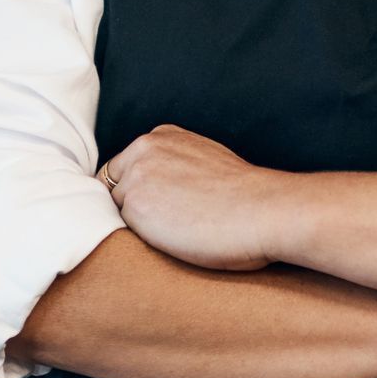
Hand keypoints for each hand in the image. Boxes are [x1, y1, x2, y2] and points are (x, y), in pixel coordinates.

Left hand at [97, 124, 289, 270]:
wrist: (260, 210)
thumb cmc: (244, 196)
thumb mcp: (205, 160)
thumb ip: (176, 165)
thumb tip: (162, 188)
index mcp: (162, 135)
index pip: (129, 165)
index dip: (140, 190)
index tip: (159, 209)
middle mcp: (143, 149)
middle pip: (116, 185)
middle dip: (132, 205)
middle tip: (164, 227)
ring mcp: (136, 176)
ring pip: (119, 208)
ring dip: (136, 224)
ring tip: (173, 235)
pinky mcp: (134, 206)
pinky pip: (123, 229)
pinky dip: (140, 239)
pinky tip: (169, 241)